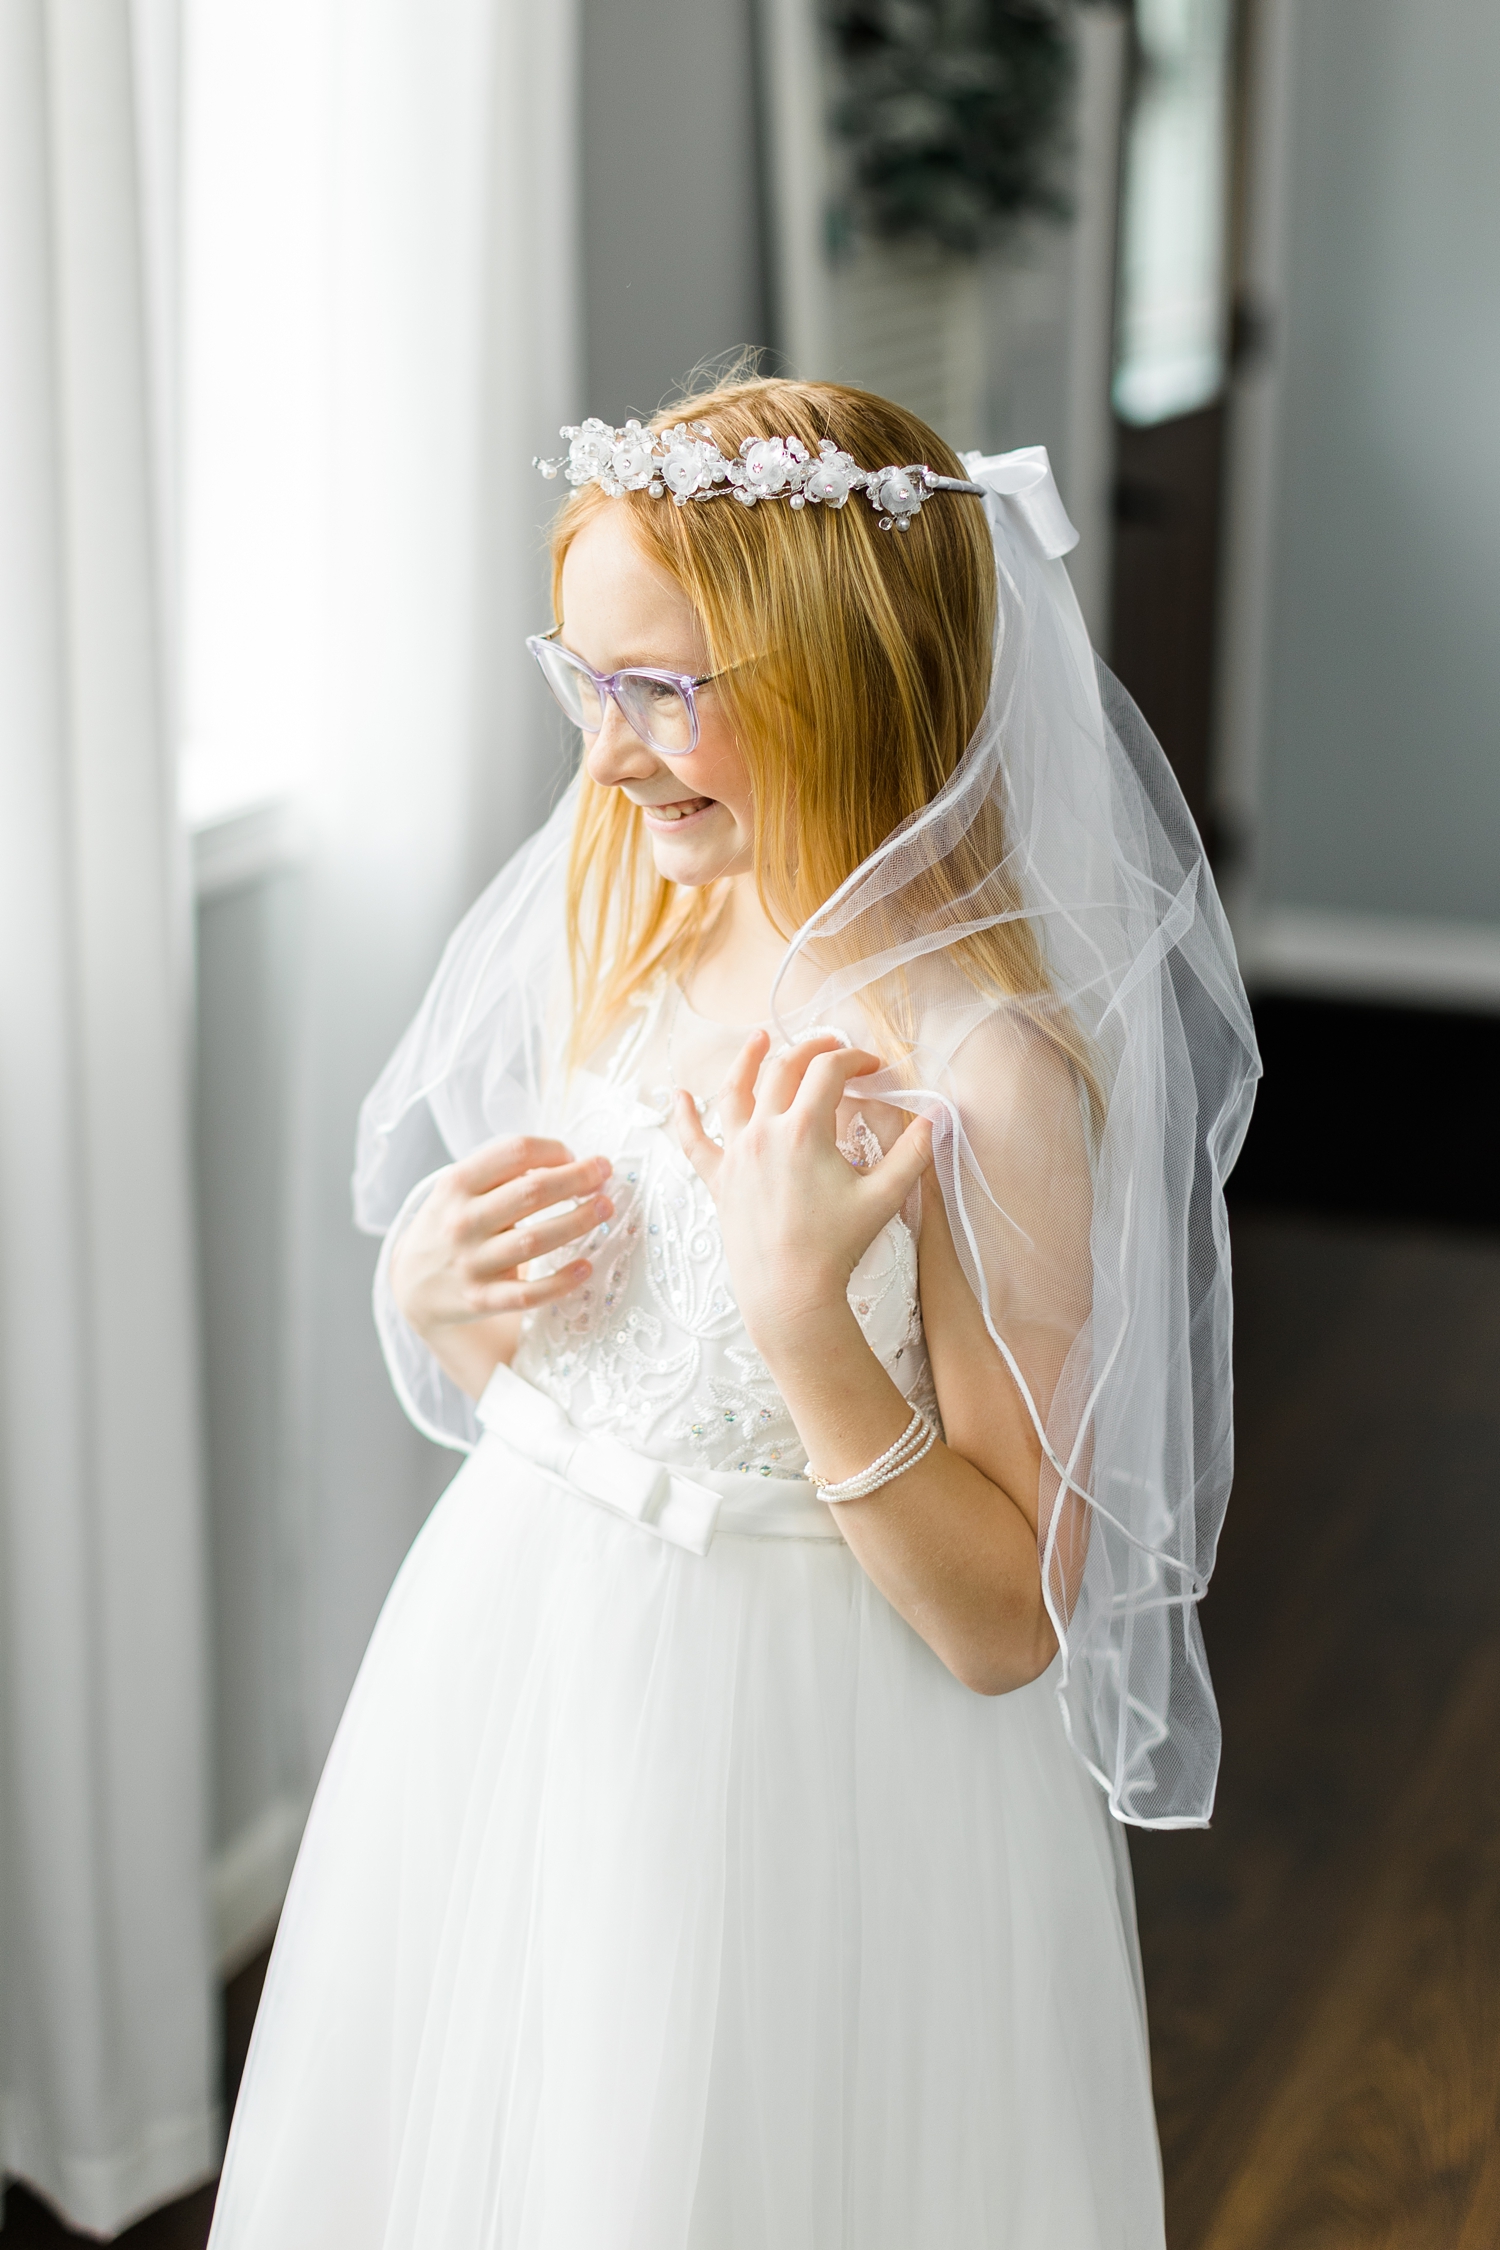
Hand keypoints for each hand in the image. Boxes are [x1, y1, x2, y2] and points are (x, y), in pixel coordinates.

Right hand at [390, 1136, 611, 1347]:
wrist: (413, 1284)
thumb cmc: (451, 1225)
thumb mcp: (459, 1190)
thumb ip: (501, 1173)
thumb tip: (569, 1162)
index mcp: (457, 1184)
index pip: (514, 1152)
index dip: (554, 1149)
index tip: (575, 1156)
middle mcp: (463, 1221)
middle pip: (531, 1192)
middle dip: (577, 1179)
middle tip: (605, 1173)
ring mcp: (472, 1262)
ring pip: (535, 1240)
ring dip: (578, 1222)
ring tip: (605, 1209)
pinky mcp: (481, 1299)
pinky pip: (528, 1294)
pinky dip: (561, 1282)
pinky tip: (586, 1268)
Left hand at [674, 1032, 931, 1360]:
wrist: (789, 1294)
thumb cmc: (836, 1247)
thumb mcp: (885, 1197)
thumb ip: (914, 1153)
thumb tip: (939, 1116)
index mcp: (803, 1130)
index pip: (829, 1071)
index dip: (855, 1059)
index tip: (874, 1067)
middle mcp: (763, 1132)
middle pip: (783, 1068)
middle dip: (810, 1049)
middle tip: (831, 1047)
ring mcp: (736, 1154)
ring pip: (732, 1091)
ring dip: (745, 1059)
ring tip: (756, 1038)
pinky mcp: (719, 1180)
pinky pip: (693, 1142)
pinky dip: (682, 1116)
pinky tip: (677, 1095)